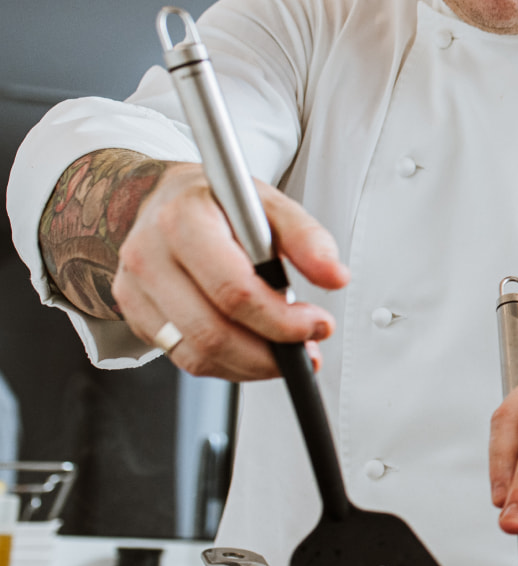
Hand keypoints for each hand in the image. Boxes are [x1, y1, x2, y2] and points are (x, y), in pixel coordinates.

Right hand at [112, 163, 348, 380]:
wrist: (160, 200)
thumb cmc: (214, 202)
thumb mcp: (266, 203)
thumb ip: (306, 237)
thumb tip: (334, 276)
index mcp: (183, 219)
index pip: (233, 289)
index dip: (281, 320)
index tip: (316, 324)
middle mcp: (149, 256)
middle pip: (213, 332)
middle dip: (270, 352)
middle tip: (306, 346)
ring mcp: (135, 290)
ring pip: (198, 355)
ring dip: (252, 365)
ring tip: (284, 351)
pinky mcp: (135, 317)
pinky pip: (185, 359)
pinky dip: (228, 364)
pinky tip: (251, 349)